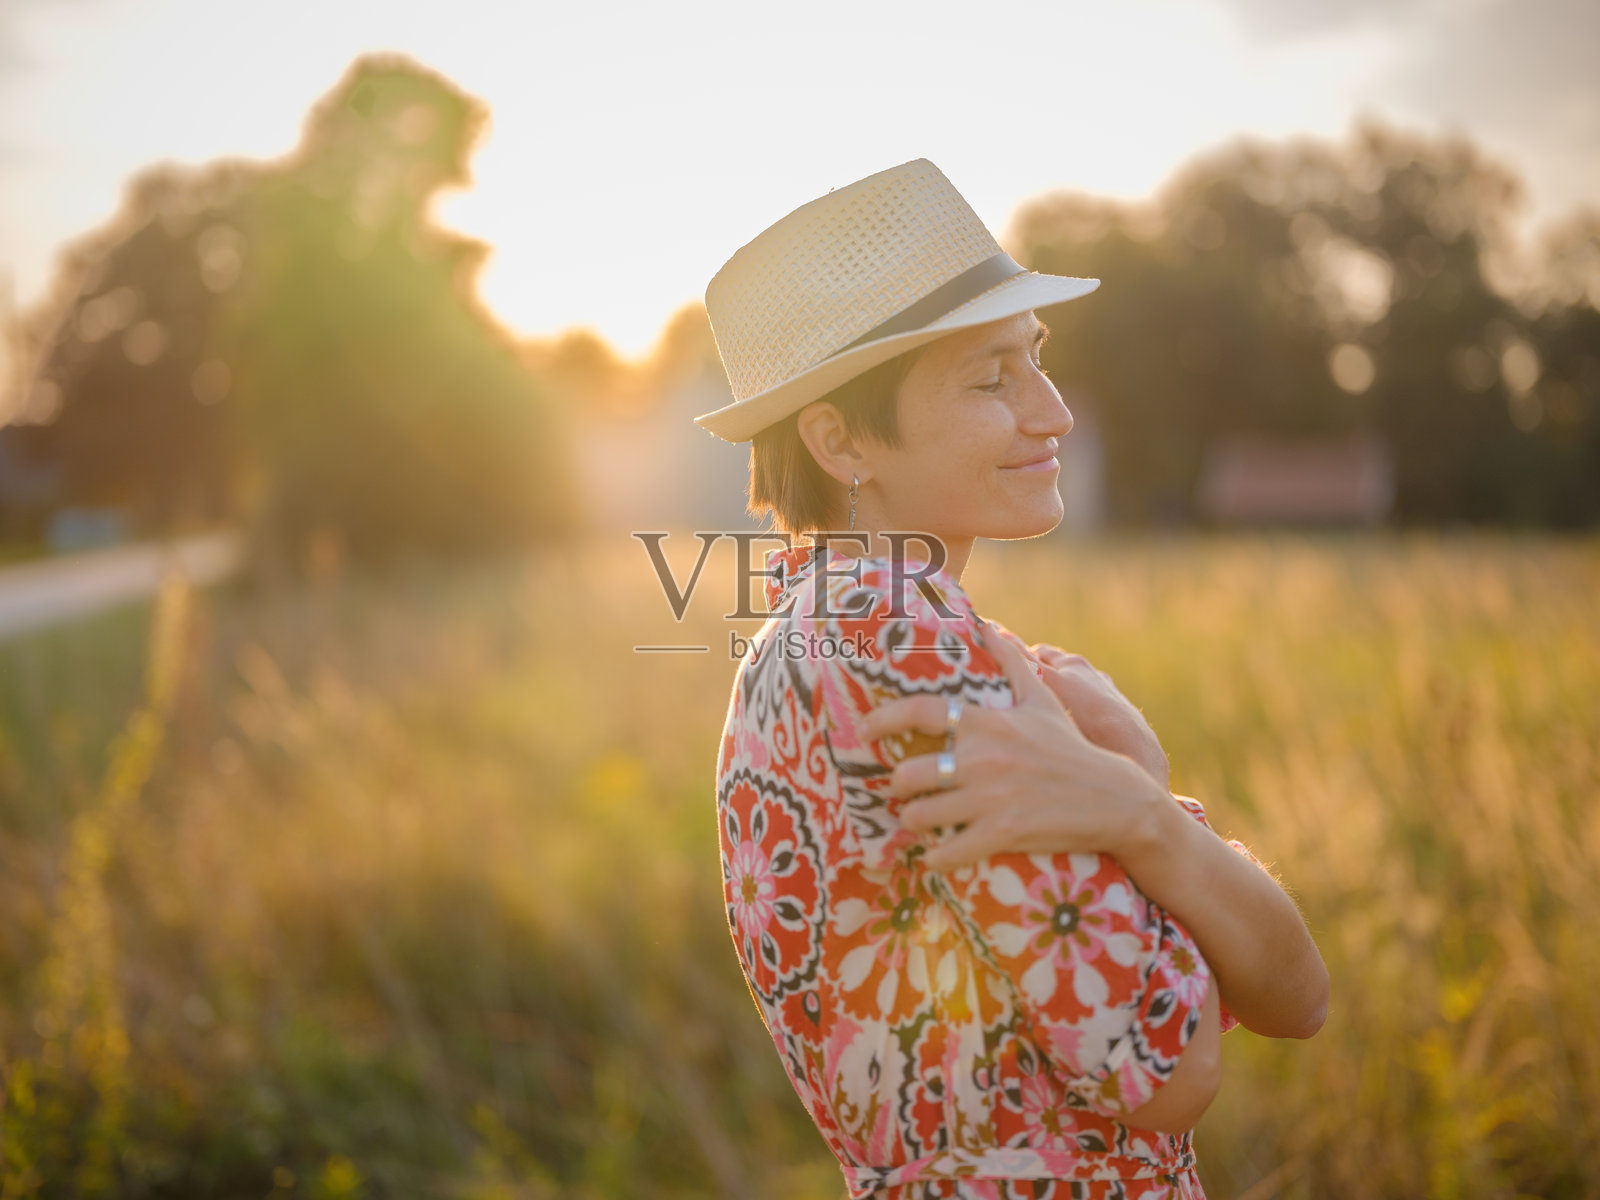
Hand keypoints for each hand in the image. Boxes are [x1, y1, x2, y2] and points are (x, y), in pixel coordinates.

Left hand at [855, 621, 1159, 870]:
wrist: (1113, 799)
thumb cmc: (1070, 749)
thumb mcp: (1042, 699)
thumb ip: (1010, 661)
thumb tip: (988, 624)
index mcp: (985, 722)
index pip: (918, 712)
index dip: (882, 720)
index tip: (864, 729)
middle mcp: (981, 757)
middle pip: (908, 774)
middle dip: (899, 787)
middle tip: (903, 791)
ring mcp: (989, 798)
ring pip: (920, 816)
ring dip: (913, 822)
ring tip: (917, 823)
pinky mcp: (1001, 834)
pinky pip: (947, 852)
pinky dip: (934, 859)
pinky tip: (934, 858)